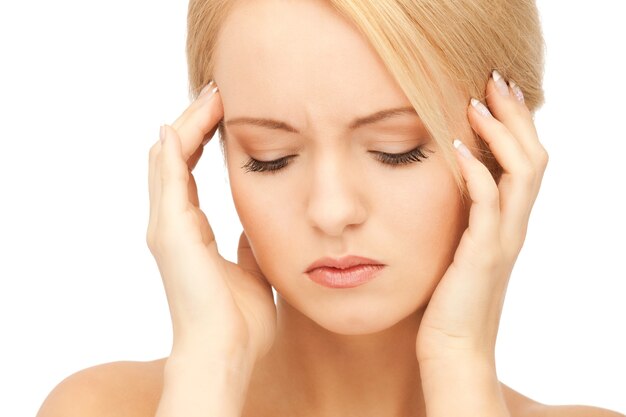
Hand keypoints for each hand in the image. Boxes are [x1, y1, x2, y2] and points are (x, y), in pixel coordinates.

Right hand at [146, 82, 276, 365]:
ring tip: (212, 96)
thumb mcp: (252, 271)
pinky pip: (168, 176)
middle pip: (175, 158)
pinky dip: (176, 147)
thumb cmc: (241, 322)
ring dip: (188, 125)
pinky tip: (187, 122)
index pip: (189, 173)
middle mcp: (172, 225)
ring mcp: (167, 227)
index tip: (224, 115)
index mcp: (191, 233)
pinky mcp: (171, 231)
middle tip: (217, 92)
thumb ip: (249, 246)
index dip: (203, 142)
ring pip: (167, 160)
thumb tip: (256, 229)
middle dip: (194, 123)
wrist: (228, 352)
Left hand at [415, 71, 548, 365]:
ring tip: (476, 103)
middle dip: (515, 115)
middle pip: (533, 157)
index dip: (516, 124)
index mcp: (508, 222)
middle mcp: (513, 226)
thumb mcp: (460, 247)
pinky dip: (477, 172)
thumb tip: (449, 183)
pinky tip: (457, 149)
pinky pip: (487, 205)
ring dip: (500, 134)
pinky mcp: (482, 255)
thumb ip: (464, 217)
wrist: (453, 347)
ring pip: (521, 173)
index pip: (525, 161)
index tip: (496, 91)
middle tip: (495, 80)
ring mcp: (502, 240)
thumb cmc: (450, 298)